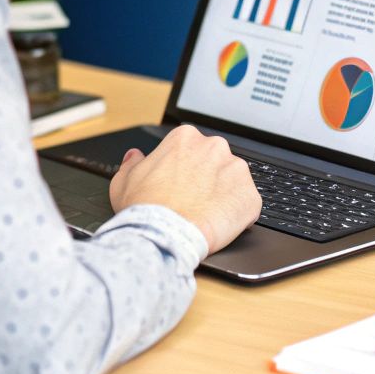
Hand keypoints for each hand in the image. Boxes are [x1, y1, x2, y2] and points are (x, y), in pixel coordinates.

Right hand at [107, 125, 261, 253]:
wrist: (164, 235)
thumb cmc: (145, 210)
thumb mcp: (124, 181)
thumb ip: (132, 163)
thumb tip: (135, 156)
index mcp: (186, 138)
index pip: (192, 149)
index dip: (185, 169)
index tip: (181, 183)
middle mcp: (215, 147)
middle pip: (215, 161)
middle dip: (207, 178)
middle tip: (194, 199)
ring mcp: (236, 171)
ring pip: (233, 181)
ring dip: (223, 194)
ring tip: (206, 213)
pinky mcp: (250, 196)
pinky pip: (247, 204)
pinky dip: (237, 214)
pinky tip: (220, 224)